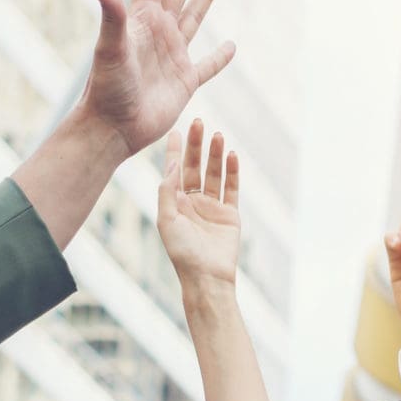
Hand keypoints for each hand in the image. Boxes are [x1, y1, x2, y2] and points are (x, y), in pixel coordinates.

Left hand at [80, 0, 235, 157]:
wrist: (114, 128)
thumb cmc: (108, 89)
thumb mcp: (110, 50)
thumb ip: (112, 18)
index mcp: (142, 19)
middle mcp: (158, 32)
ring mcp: (173, 55)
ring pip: (193, 18)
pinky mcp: (185, 82)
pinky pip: (207, 65)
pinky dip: (220, 58)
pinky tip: (231, 48)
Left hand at [159, 119, 240, 290]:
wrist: (207, 277)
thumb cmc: (182, 253)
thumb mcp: (167, 220)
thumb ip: (168, 190)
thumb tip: (175, 162)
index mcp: (174, 202)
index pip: (175, 170)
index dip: (176, 150)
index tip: (177, 130)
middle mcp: (193, 202)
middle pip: (195, 167)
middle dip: (198, 146)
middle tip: (201, 124)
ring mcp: (212, 207)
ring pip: (214, 174)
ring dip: (216, 155)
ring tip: (219, 135)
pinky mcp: (230, 214)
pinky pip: (232, 188)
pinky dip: (233, 172)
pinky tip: (233, 156)